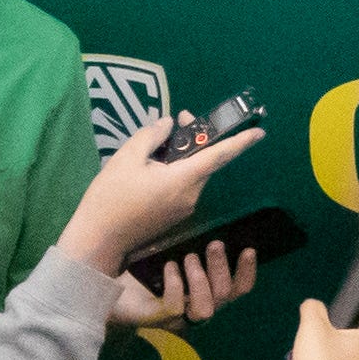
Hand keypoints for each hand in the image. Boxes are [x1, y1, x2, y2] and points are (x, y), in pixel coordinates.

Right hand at [53, 120, 261, 277]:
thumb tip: (169, 124)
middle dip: (198, 139)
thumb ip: (152, 136)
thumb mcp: (127, 157)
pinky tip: (155, 165)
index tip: (260, 132)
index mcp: (182, 180)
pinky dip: (178, 172)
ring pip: (193, 174)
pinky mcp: (175, 216)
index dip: (240, 142)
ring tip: (161, 141)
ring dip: (186, 156)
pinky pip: (183, 186)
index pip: (218, 156)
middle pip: (205, 162)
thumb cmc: (111, 197)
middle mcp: (191, 195)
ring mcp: (184, 208)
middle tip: (180, 119)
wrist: (99, 240)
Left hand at [107, 244, 258, 330]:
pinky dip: (176, 284)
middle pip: (224, 296)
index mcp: (203, 291)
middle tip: (213, 244)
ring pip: (205, 309)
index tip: (248, 249)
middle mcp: (194, 307)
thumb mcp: (168, 248)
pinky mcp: (157, 319)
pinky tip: (168, 267)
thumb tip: (206, 213)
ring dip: (201, 281)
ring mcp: (177, 317)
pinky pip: (176, 307)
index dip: (246, 273)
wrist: (102, 283)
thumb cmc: (138, 265)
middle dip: (221, 268)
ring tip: (188, 258)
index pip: (237, 290)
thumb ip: (189, 239)